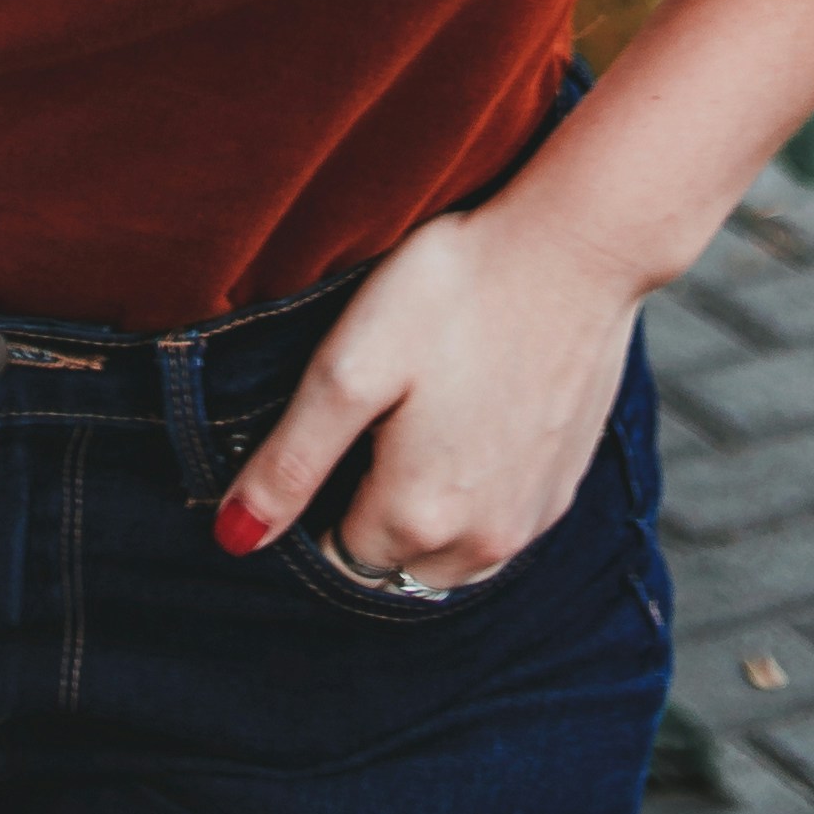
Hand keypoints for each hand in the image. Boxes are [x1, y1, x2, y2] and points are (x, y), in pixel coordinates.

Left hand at [213, 183, 642, 591]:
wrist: (577, 248)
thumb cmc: (455, 290)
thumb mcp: (350, 365)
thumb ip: (292, 460)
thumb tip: (236, 539)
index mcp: (417, 517)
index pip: (336, 557)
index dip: (316, 505)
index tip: (322, 439)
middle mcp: (482, 542)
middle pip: (394, 566)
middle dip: (366, 518)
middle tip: (364, 426)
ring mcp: (532, 518)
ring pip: (451, 556)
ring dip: (422, 516)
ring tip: (412, 427)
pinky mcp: (565, 486)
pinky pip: (500, 525)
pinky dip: (473, 497)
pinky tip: (467, 424)